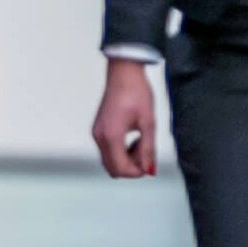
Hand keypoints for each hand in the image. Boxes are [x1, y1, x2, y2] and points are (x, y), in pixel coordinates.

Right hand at [92, 58, 158, 178]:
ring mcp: (96, 133)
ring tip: (142, 141)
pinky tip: (134, 138)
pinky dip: (121, 150)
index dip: (137, 172)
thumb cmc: (137, 93)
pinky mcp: (98, 130)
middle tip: (147, 152)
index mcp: (111, 136)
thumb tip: (150, 169)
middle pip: (112, 168)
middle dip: (131, 166)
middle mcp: (99, 137)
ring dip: (127, 158)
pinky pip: (108, 150)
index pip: (121, 168)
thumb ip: (148, 148)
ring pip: (110, 160)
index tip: (151, 165)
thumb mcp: (148, 122)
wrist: (124, 74)